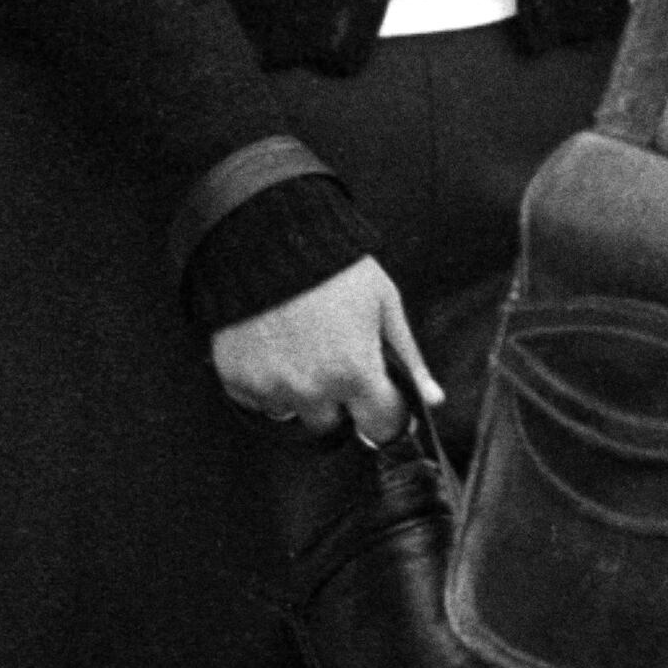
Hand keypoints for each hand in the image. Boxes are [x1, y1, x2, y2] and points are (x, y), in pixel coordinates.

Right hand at [209, 257, 439, 445]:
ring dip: (296, 392)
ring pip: (290, 412)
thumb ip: (408, 358)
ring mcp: (268, 387)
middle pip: (331, 424)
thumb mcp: (383, 304)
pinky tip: (268, 347)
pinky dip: (263, 380)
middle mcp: (310, 390)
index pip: (382, 427)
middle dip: (335, 401)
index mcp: (355, 373)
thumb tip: (433, 399)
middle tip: (330, 360)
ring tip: (295, 349)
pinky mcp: (234, 378)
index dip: (385, 413)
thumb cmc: (330, 267)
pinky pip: (254, 398)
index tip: (380, 399)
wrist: (263, 240)